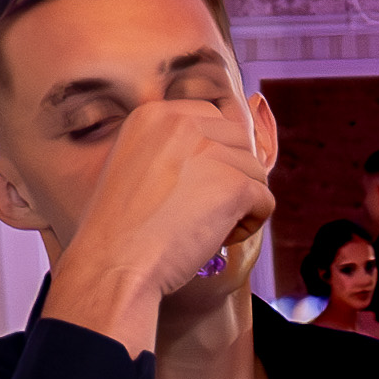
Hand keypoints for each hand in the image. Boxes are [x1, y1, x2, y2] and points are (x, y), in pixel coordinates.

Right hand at [43, 94, 276, 341]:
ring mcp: (210, 151)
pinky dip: (250, 225)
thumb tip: (222, 150)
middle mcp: (183, 123)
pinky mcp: (233, 184)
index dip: (215, 155)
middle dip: (232, 176)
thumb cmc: (120, 229)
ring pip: (256, 172)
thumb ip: (172, 149)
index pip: (212, 119)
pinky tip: (218, 239)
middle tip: (202, 211)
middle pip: (239, 141)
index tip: (195, 188)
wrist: (113, 264)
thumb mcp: (133, 166)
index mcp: (154, 114)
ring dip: (240, 204)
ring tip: (205, 228)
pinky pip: (265, 200)